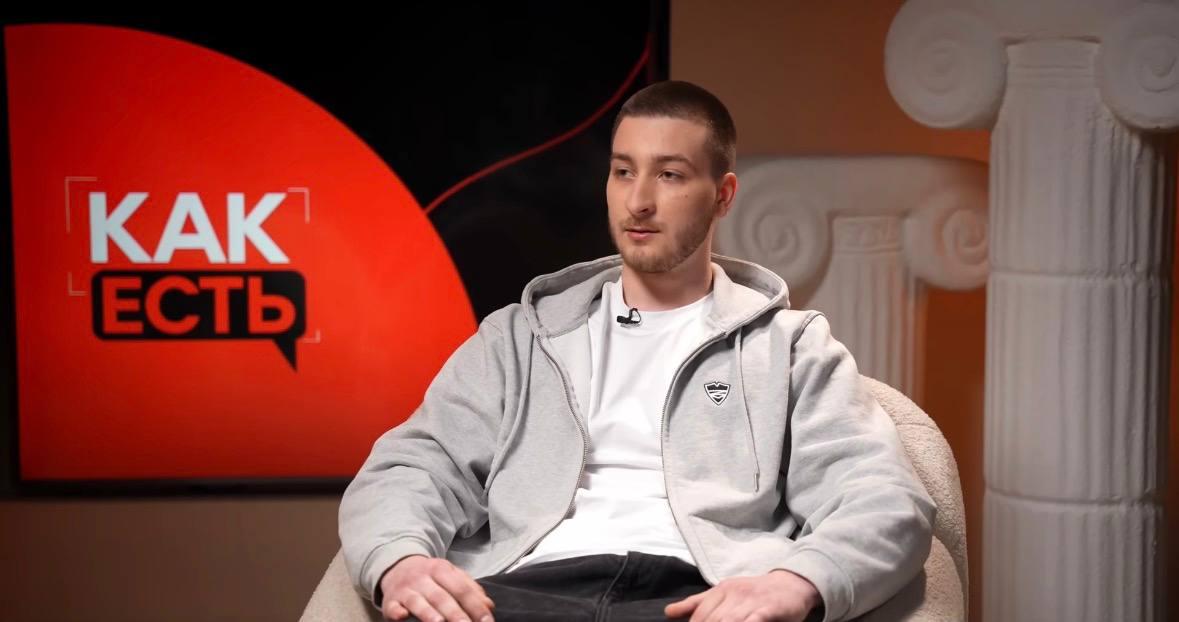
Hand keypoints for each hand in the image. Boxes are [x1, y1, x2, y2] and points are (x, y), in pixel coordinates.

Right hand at [378, 555, 495, 621]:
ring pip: (418, 601)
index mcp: (441, 569)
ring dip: (428, 613)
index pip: (461, 588)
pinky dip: (396, 612)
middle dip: (455, 614)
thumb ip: (470, 589)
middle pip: (441, 597)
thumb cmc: (430, 577)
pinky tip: (401, 617)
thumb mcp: (451, 575)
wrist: (397, 567)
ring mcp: (406, 589)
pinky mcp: (390, 600)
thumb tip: (489, 606)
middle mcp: (423, 578)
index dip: (475, 605)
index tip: (487, 621)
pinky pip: (392, 607)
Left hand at [664, 570, 820, 621]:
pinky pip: (752, 621)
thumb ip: (698, 604)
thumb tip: (669, 613)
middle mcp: (733, 594)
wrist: (791, 584)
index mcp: (720, 590)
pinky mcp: (768, 608)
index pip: (699, 615)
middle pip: (712, 620)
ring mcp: (751, 600)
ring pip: (729, 621)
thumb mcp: (725, 593)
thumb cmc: (755, 593)